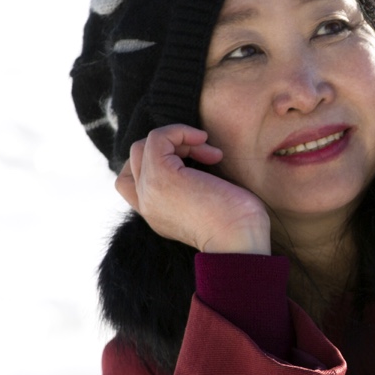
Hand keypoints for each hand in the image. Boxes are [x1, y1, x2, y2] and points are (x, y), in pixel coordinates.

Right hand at [115, 124, 271, 253]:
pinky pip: (157, 138)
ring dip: (179, 140)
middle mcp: (146, 204)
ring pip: (144, 146)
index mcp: (156, 214)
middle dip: (171, 149)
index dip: (163, 162)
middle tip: (207, 157)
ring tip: (211, 154)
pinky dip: (180, 132)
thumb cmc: (238, 226)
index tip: (200, 164)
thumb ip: (194, 189)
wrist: (239, 242)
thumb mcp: (209, 205)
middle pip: (135, 160)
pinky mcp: (160, 175)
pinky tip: (204, 141)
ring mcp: (149, 190)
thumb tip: (202, 162)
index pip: (135, 181)